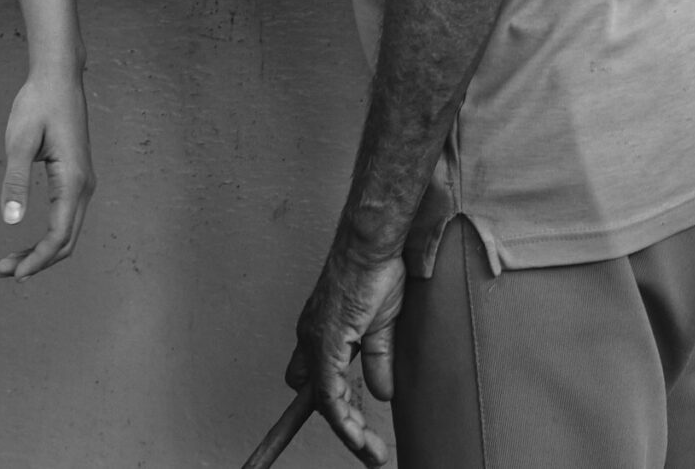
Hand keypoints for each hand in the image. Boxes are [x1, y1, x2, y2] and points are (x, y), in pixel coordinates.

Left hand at [0, 69, 93, 278]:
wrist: (58, 77)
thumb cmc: (39, 104)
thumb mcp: (20, 141)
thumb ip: (16, 182)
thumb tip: (12, 221)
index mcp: (72, 180)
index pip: (59, 236)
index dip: (36, 260)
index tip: (12, 274)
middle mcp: (84, 185)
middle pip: (66, 240)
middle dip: (37, 261)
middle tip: (3, 272)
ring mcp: (83, 182)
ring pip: (67, 231)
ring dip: (42, 250)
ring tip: (10, 261)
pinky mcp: (76, 177)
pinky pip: (66, 217)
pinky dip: (48, 235)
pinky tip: (27, 238)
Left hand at [286, 234, 405, 465]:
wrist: (372, 246)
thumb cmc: (376, 272)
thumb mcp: (382, 325)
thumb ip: (378, 360)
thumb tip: (382, 393)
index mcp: (323, 333)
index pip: (318, 380)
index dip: (332, 405)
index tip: (354, 432)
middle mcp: (312, 339)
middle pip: (315, 395)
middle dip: (340, 421)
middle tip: (366, 446)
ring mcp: (316, 343)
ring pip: (324, 402)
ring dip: (348, 432)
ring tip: (371, 453)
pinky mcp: (327, 344)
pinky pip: (329, 395)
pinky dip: (344, 421)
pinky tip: (358, 437)